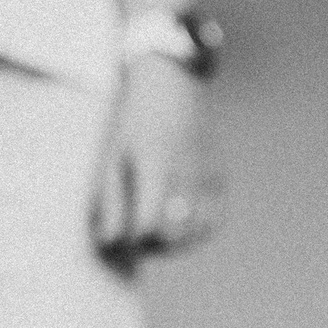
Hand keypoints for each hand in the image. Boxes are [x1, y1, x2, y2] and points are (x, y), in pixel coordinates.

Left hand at [89, 57, 222, 264]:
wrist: (171, 81)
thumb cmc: (133, 118)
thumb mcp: (113, 153)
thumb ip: (110, 198)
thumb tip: (108, 241)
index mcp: (155, 163)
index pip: (148, 223)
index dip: (132, 240)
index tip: (119, 239)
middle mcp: (186, 170)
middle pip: (174, 233)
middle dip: (151, 246)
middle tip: (135, 240)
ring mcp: (208, 173)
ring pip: (198, 231)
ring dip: (176, 244)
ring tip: (156, 239)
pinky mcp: (219, 175)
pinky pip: (214, 218)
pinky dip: (197, 232)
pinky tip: (179, 231)